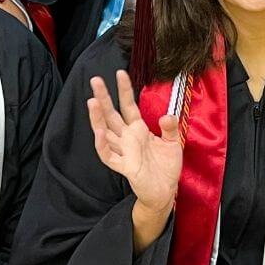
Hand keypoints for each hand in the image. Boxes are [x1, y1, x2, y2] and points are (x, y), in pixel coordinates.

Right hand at [88, 70, 181, 213]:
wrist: (165, 191)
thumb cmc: (166, 166)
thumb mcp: (173, 142)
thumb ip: (170, 128)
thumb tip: (167, 115)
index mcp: (138, 129)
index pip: (128, 106)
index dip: (124, 90)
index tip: (120, 73)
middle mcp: (128, 138)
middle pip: (112, 115)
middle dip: (104, 98)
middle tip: (95, 80)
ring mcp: (124, 151)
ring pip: (106, 132)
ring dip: (98, 118)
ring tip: (91, 101)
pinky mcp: (125, 166)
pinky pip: (109, 156)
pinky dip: (103, 145)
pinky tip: (100, 133)